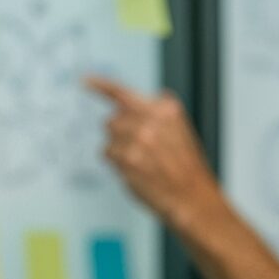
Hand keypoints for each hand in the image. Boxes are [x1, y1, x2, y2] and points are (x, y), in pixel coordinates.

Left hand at [86, 75, 216, 222]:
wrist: (193, 198)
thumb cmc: (185, 169)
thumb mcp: (180, 131)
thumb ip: (155, 116)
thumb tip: (124, 110)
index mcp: (166, 108)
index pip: (125, 92)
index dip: (100, 85)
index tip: (85, 80)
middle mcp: (151, 117)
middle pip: (113, 119)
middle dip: (120, 134)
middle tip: (140, 152)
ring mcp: (138, 136)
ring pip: (109, 136)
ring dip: (119, 149)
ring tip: (142, 163)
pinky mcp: (127, 157)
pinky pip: (106, 153)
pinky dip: (117, 163)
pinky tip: (136, 171)